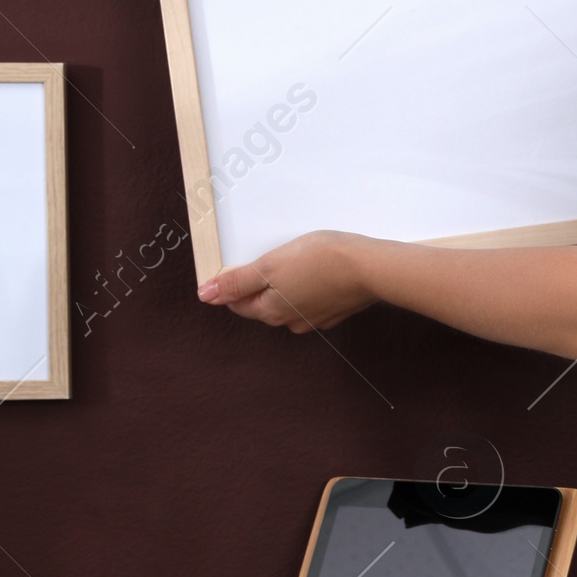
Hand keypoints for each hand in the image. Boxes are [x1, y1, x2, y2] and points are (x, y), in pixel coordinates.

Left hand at [197, 232, 377, 332]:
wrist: (371, 267)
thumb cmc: (321, 261)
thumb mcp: (270, 265)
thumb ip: (237, 283)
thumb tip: (205, 295)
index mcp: (270, 312)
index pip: (238, 302)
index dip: (234, 282)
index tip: (242, 262)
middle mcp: (290, 321)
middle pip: (263, 302)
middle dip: (262, 282)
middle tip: (272, 256)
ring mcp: (315, 318)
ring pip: (289, 300)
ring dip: (287, 283)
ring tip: (296, 259)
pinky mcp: (335, 310)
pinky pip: (312, 299)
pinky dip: (310, 285)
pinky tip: (318, 269)